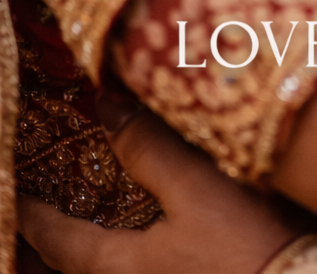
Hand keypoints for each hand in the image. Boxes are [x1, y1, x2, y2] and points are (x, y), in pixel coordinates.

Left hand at [18, 93, 294, 273]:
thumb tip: (105, 105)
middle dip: (53, 244)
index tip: (21, 198)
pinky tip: (140, 242)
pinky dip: (120, 257)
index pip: (59, 241)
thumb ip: (148, 149)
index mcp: (122, 267)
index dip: (36, 216)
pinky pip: (133, 273)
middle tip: (40, 216)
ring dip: (87, 253)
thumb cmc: (248, 246)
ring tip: (81, 231)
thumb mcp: (197, 189)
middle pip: (75, 271)